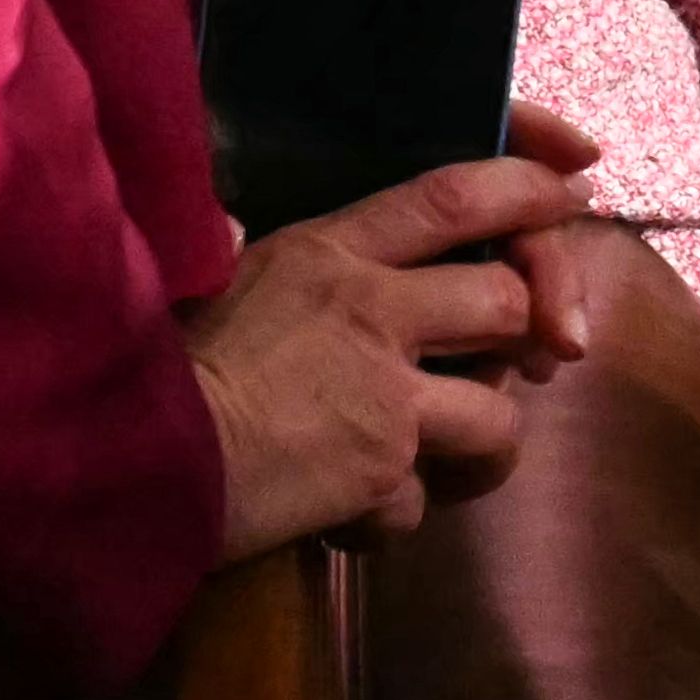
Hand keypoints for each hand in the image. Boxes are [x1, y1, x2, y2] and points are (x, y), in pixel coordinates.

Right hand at [185, 114, 599, 560]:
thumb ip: (263, 258)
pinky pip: (426, 498)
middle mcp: (374, 310)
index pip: (454, 195)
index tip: (575, 184)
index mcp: (330, 250)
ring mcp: (385, 394)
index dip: (527, 184)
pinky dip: (400, 514)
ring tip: (446, 453)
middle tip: (529, 353)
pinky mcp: (380, 474)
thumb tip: (239, 231)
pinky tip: (359, 516)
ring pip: (498, 411)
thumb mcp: (213, 284)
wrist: (123, 468)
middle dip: (526, 326)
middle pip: (506, 298)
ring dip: (481, 438)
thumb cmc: (148, 368)